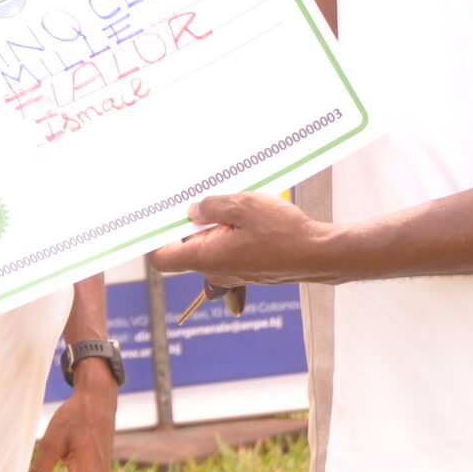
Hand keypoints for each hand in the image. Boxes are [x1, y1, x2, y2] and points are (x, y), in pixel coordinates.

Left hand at [150, 192, 340, 285]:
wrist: (319, 254)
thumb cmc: (284, 233)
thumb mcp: (243, 206)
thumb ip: (212, 207)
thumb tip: (193, 211)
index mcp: (207, 258)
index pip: (162, 259)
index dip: (153, 239)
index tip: (157, 218)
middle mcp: (216, 271)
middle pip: (186, 249)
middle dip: (191, 224)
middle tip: (203, 199)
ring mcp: (233, 272)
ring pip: (210, 247)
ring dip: (216, 226)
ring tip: (235, 206)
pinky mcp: (248, 269)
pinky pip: (229, 249)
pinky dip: (231, 233)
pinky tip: (249, 217)